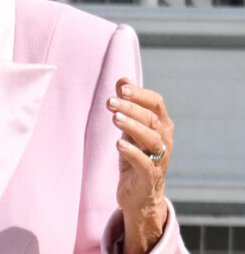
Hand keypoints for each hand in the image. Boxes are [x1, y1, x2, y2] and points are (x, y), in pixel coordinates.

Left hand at [107, 77, 173, 253]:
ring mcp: (159, 159)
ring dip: (132, 126)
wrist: (139, 195)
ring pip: (151, 138)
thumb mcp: (129, 127)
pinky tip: (118, 143)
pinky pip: (145, 163)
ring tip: (114, 118)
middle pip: (151, 118)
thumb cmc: (135, 155)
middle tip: (110, 102)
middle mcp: (165, 140)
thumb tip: (122, 79)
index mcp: (162, 125)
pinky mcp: (149, 177)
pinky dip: (132, 152)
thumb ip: (128, 104)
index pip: (156, 103)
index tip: (122, 88)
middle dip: (131, 108)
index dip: (140, 94)